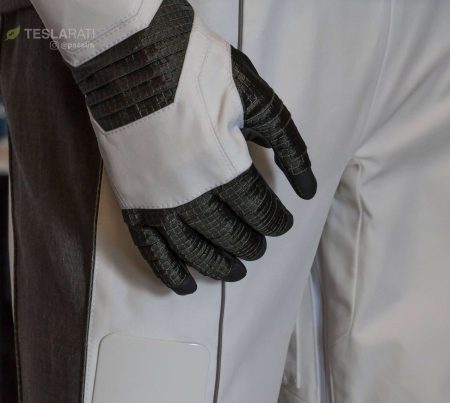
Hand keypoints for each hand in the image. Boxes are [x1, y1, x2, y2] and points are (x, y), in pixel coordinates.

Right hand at [70, 0, 316, 292]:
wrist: (129, 55)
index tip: (282, 223)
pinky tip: (186, 287)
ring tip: (235, 272)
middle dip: (251, 245)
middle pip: (229, 235)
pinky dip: (169, 274)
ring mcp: (158, 204)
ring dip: (218, 266)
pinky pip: (152, 252)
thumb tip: (308, 189)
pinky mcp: (132, 205)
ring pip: (194, 251)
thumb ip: (287, 145)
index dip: (275, 222)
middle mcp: (191, 195)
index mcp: (224, 168)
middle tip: (259, 246)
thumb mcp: (255, 99)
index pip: (258, 211)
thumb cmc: (196, 71)